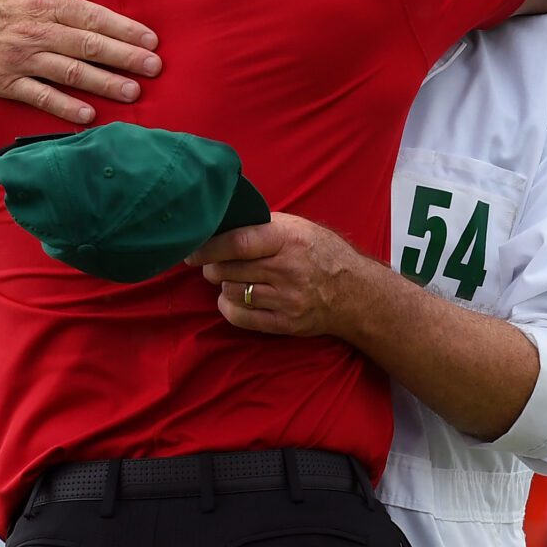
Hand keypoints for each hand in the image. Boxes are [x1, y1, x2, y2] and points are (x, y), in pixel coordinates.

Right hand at [0, 0, 162, 126]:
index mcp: (42, 1)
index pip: (93, 17)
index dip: (125, 29)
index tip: (152, 40)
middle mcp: (35, 31)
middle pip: (89, 46)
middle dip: (125, 58)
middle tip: (155, 68)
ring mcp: (19, 59)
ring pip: (70, 73)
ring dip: (104, 84)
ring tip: (133, 92)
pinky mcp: (4, 82)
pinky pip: (39, 96)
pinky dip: (64, 107)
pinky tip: (89, 115)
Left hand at [193, 214, 369, 338]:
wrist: (354, 292)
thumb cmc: (321, 253)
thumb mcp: (298, 227)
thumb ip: (262, 226)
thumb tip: (221, 223)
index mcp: (288, 239)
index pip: (238, 243)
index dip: (209, 247)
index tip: (191, 250)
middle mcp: (288, 270)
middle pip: (228, 270)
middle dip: (212, 267)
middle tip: (213, 263)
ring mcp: (287, 299)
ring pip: (231, 292)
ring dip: (223, 285)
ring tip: (232, 279)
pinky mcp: (285, 323)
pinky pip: (241, 318)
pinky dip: (229, 307)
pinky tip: (233, 298)